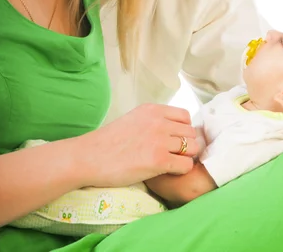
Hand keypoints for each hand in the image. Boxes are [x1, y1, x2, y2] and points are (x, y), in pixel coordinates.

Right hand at [74, 104, 198, 187]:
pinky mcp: (158, 160)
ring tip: (172, 164)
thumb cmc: (108, 142)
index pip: (185, 116)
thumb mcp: (133, 119)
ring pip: (193, 148)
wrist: (89, 157)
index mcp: (152, 110)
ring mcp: (160, 140)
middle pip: (191, 132)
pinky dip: (181, 170)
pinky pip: (186, 165)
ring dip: (186, 157)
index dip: (183, 130)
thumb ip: (153, 121)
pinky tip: (169, 172)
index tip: (175, 141)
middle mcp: (159, 121)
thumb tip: (171, 129)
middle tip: (175, 155)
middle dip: (187, 145)